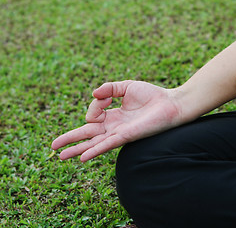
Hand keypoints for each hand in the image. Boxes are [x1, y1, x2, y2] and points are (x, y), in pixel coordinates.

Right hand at [51, 80, 182, 161]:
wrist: (172, 104)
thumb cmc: (153, 95)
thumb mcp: (126, 86)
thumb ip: (109, 88)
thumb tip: (93, 94)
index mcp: (114, 115)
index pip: (93, 114)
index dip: (94, 105)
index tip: (104, 97)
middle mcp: (115, 126)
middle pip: (88, 134)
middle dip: (70, 139)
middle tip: (54, 147)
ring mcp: (119, 132)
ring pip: (93, 142)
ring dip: (77, 149)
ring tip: (60, 156)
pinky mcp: (127, 136)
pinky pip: (107, 145)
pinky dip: (94, 150)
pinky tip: (82, 157)